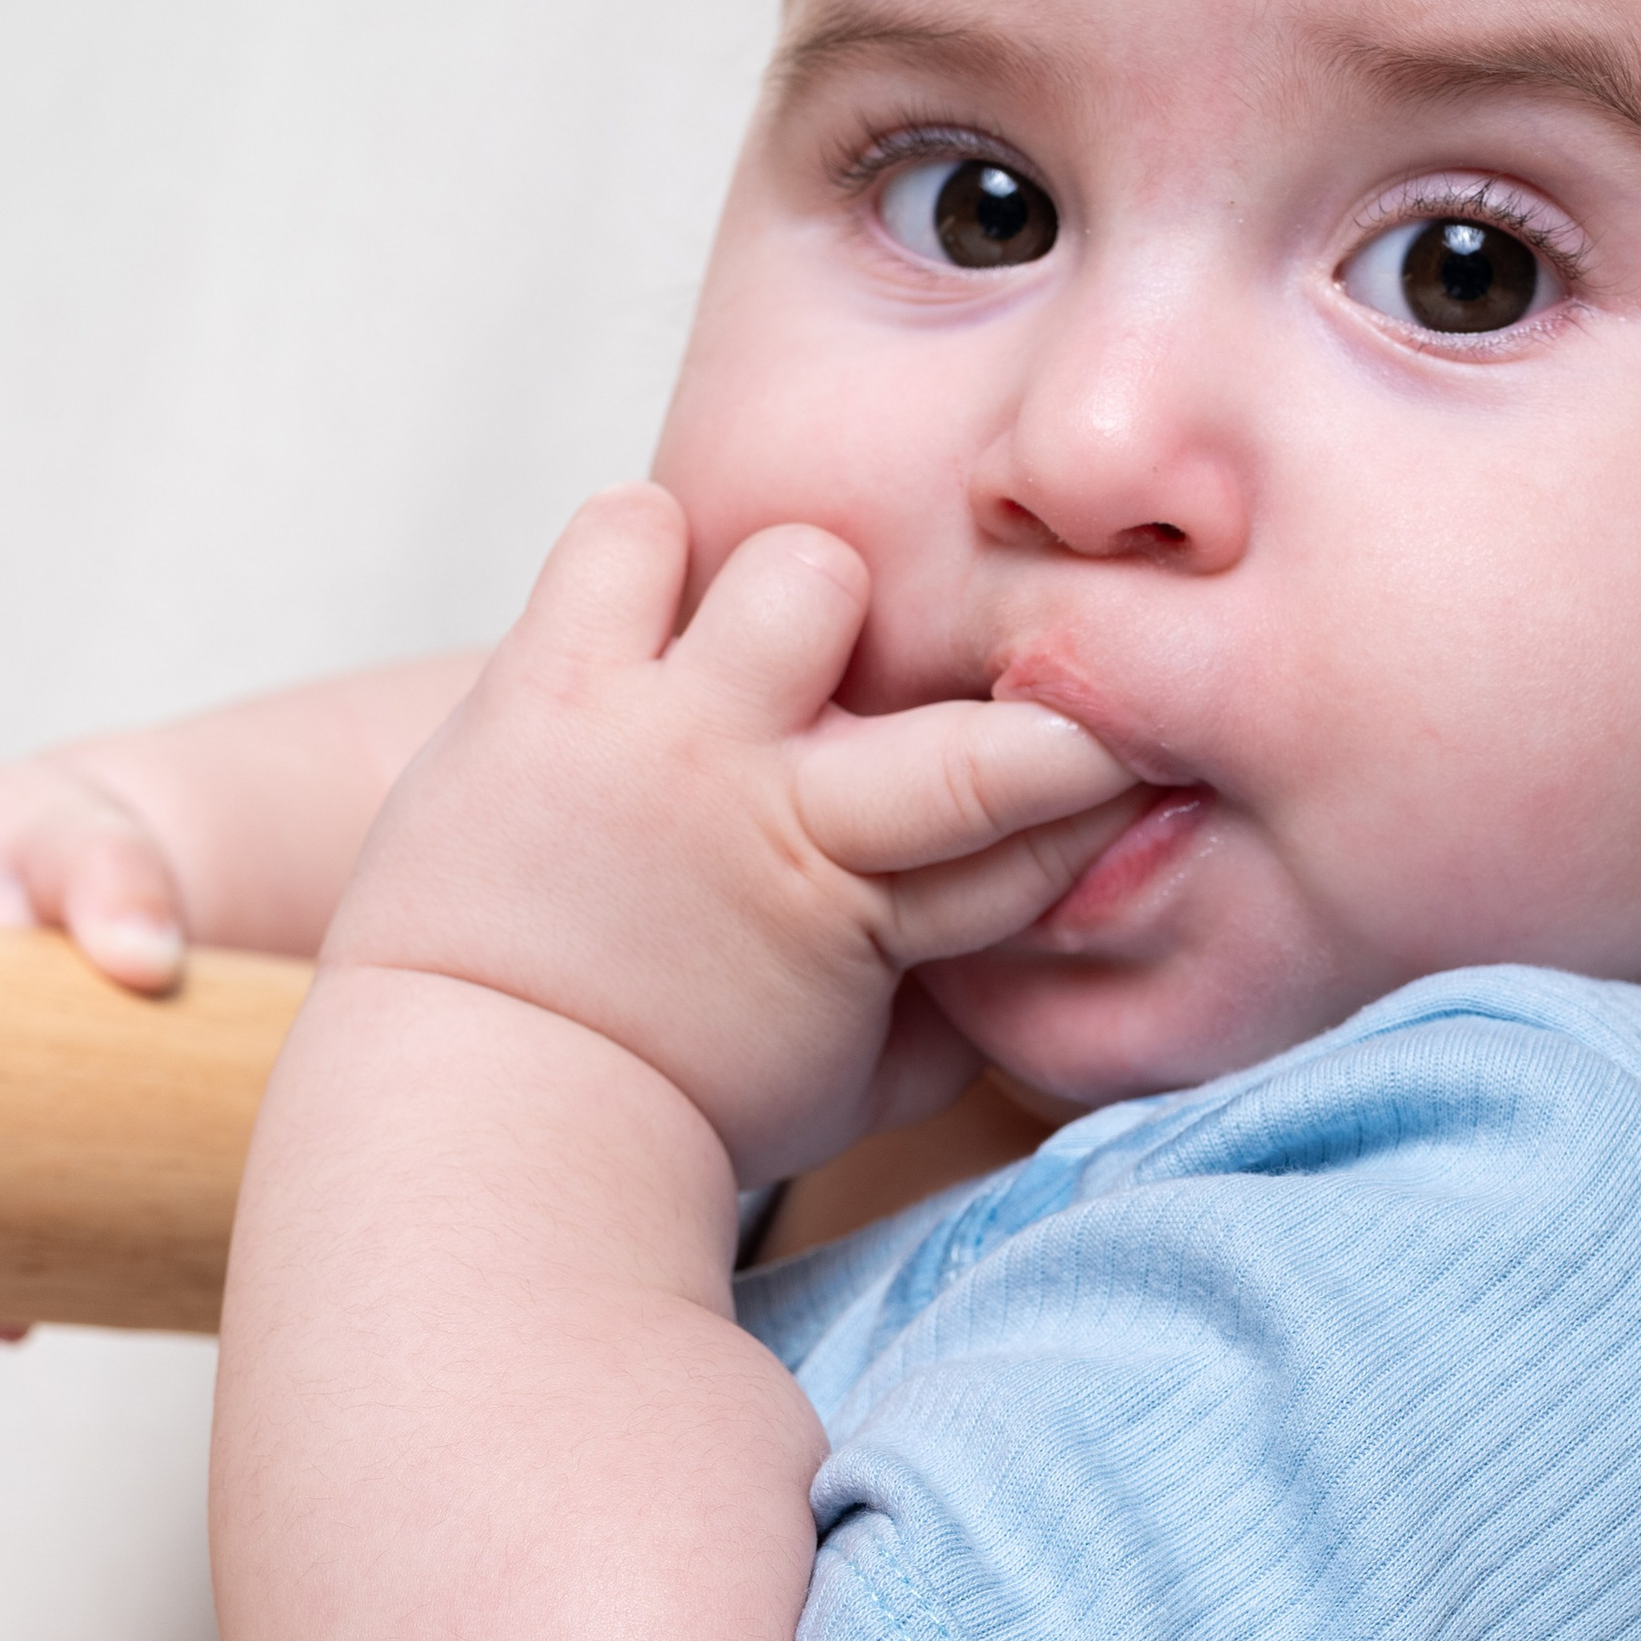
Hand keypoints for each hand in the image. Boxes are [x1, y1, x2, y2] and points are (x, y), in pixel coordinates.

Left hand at [326, 488, 1132, 1185]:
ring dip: (801, 588)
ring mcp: (674, 739)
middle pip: (979, 736)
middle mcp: (787, 812)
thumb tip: (1036, 949)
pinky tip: (649, 602)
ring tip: (769, 635)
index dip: (1113, 782)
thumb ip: (951, 1014)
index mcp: (870, 918)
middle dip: (1052, 689)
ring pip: (806, 575)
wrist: (478, 1110)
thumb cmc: (674, 1106)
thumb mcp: (848, 1089)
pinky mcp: (559, 685)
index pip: (1043, 837)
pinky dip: (645, 545)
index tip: (1162, 747)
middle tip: (1059, 655)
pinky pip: (631, 530)